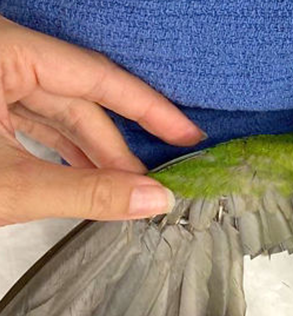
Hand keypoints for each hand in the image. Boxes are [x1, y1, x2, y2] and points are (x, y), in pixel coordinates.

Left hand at [0, 16, 203, 225]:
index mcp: (3, 52)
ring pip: (56, 110)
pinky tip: (83, 176)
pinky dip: (60, 148)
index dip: (149, 109)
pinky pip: (31, 116)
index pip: (97, 75)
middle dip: (116, 147)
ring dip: (92, 152)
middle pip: (79, 97)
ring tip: (123, 188)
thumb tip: (153, 198)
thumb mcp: (12, 187)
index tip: (186, 135)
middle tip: (153, 182)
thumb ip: (86, 192)